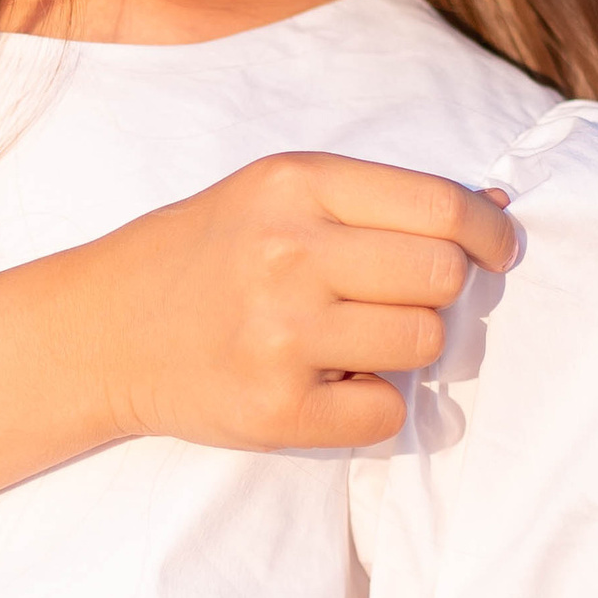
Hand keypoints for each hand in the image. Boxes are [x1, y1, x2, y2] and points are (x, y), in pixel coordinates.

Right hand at [81, 152, 519, 451]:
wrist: (100, 331)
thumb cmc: (201, 256)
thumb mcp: (273, 194)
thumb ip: (373, 200)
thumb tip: (496, 211)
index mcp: (295, 184)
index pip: (441, 206)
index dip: (488, 235)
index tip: (496, 253)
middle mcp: (289, 253)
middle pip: (443, 277)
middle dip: (437, 293)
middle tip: (395, 299)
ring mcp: (281, 335)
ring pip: (425, 344)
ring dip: (403, 349)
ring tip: (347, 340)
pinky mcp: (276, 409)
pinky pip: (385, 413)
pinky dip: (368, 406)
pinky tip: (324, 385)